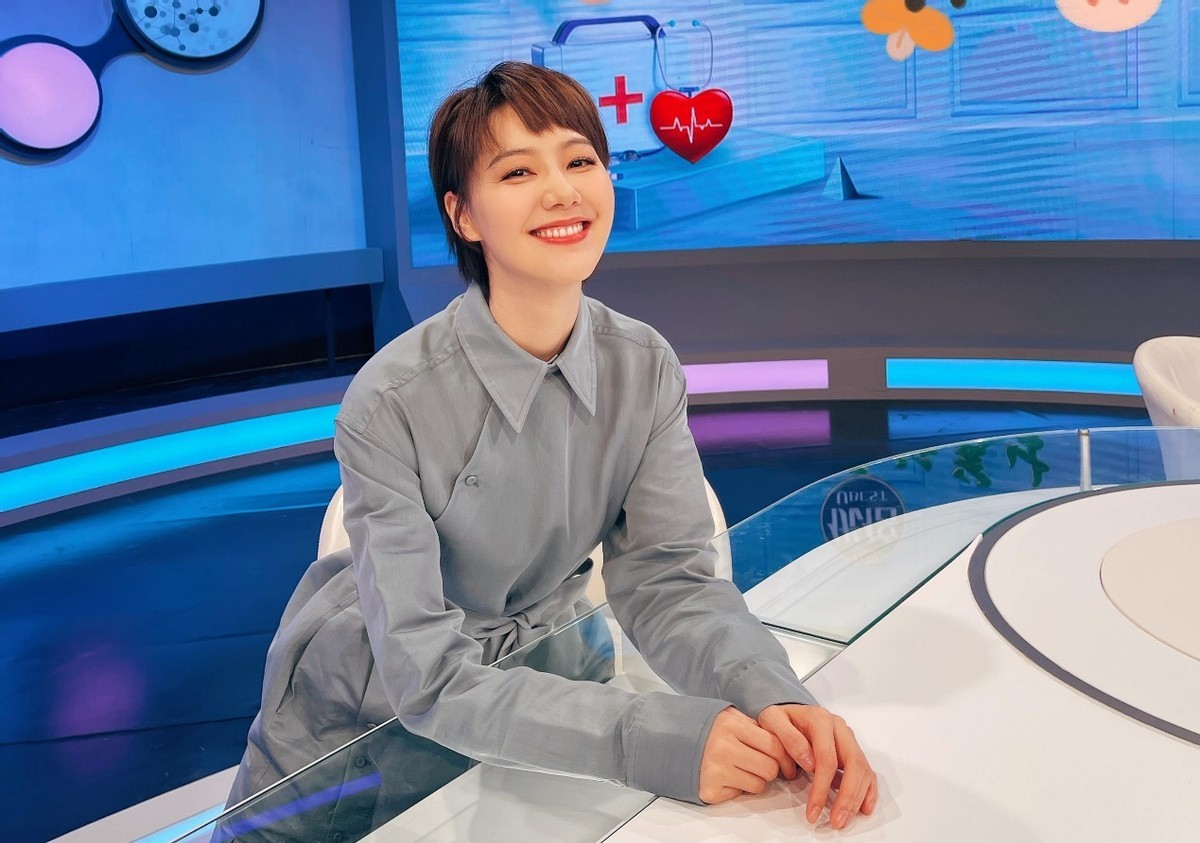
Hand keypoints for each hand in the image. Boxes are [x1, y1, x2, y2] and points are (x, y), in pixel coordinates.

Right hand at [698, 706, 796, 803]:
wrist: (674, 743)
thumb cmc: (710, 732)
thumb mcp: (732, 719)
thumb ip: (756, 728)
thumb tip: (789, 745)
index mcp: (731, 724)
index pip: (775, 745)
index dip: (787, 757)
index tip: (788, 762)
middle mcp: (723, 746)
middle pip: (770, 768)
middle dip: (771, 769)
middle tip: (762, 765)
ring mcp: (715, 769)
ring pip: (759, 784)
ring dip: (756, 780)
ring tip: (743, 769)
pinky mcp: (710, 789)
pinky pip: (742, 794)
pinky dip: (740, 788)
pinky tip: (729, 777)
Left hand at [757, 704, 877, 829]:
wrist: (787, 712)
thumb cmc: (779, 718)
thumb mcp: (771, 720)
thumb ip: (788, 738)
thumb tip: (809, 762)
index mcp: (821, 720)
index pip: (827, 758)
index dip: (821, 787)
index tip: (812, 810)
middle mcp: (840, 728)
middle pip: (854, 764)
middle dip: (847, 797)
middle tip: (836, 821)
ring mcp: (848, 739)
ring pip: (863, 769)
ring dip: (856, 798)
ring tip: (842, 820)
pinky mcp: (852, 749)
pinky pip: (866, 770)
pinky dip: (868, 790)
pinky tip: (864, 808)